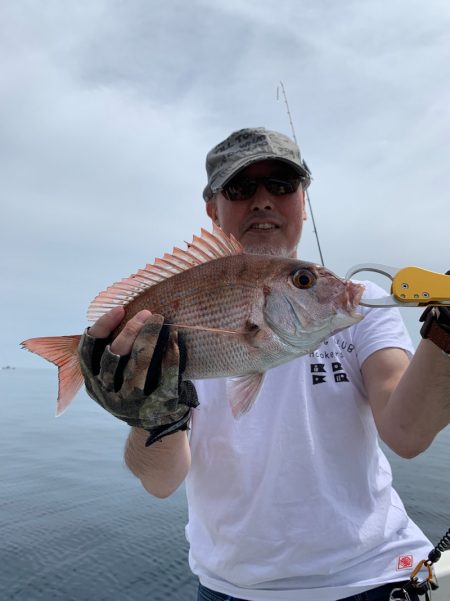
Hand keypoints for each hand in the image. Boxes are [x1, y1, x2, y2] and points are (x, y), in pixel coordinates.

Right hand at [78, 306, 198, 445]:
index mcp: (92, 381)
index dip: (102, 326)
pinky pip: (165, 378)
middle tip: (147, 312)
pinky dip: (171, 357)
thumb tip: (122, 311)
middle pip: (113, 356)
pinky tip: (175, 340)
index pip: (88, 350)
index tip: (120, 308)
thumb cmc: (133, 387)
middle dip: (130, 330)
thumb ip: (110, 351)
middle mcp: (107, 393)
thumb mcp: (113, 376)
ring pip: (137, 365)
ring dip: (149, 338)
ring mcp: (130, 402)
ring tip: (159, 320)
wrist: (155, 426)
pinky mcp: (154, 407)